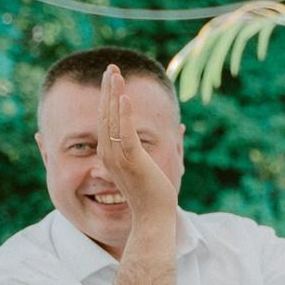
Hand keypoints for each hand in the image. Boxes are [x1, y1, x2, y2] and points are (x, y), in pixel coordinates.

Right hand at [98, 65, 176, 225]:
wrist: (153, 217)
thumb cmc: (153, 194)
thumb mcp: (150, 164)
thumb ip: (158, 145)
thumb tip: (180, 127)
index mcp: (111, 153)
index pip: (106, 119)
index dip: (108, 97)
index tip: (113, 77)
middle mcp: (109, 153)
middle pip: (105, 114)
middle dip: (108, 89)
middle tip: (111, 67)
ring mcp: (119, 158)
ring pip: (112, 120)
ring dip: (113, 94)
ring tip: (114, 74)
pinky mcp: (132, 161)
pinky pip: (125, 134)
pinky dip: (123, 115)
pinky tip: (124, 98)